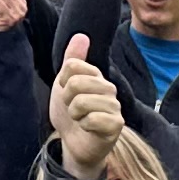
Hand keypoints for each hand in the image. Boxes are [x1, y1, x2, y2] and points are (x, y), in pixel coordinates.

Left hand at [49, 37, 125, 178]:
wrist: (74, 144)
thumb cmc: (71, 114)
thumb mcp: (64, 84)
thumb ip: (72, 60)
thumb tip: (81, 35)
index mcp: (96, 76)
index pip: (71, 66)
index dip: (62, 83)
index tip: (67, 94)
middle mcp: (109, 88)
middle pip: (75, 82)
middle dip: (67, 101)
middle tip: (74, 110)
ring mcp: (114, 106)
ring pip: (81, 101)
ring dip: (74, 115)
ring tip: (81, 120)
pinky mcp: (116, 124)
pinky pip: (92, 119)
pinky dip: (84, 126)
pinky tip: (88, 129)